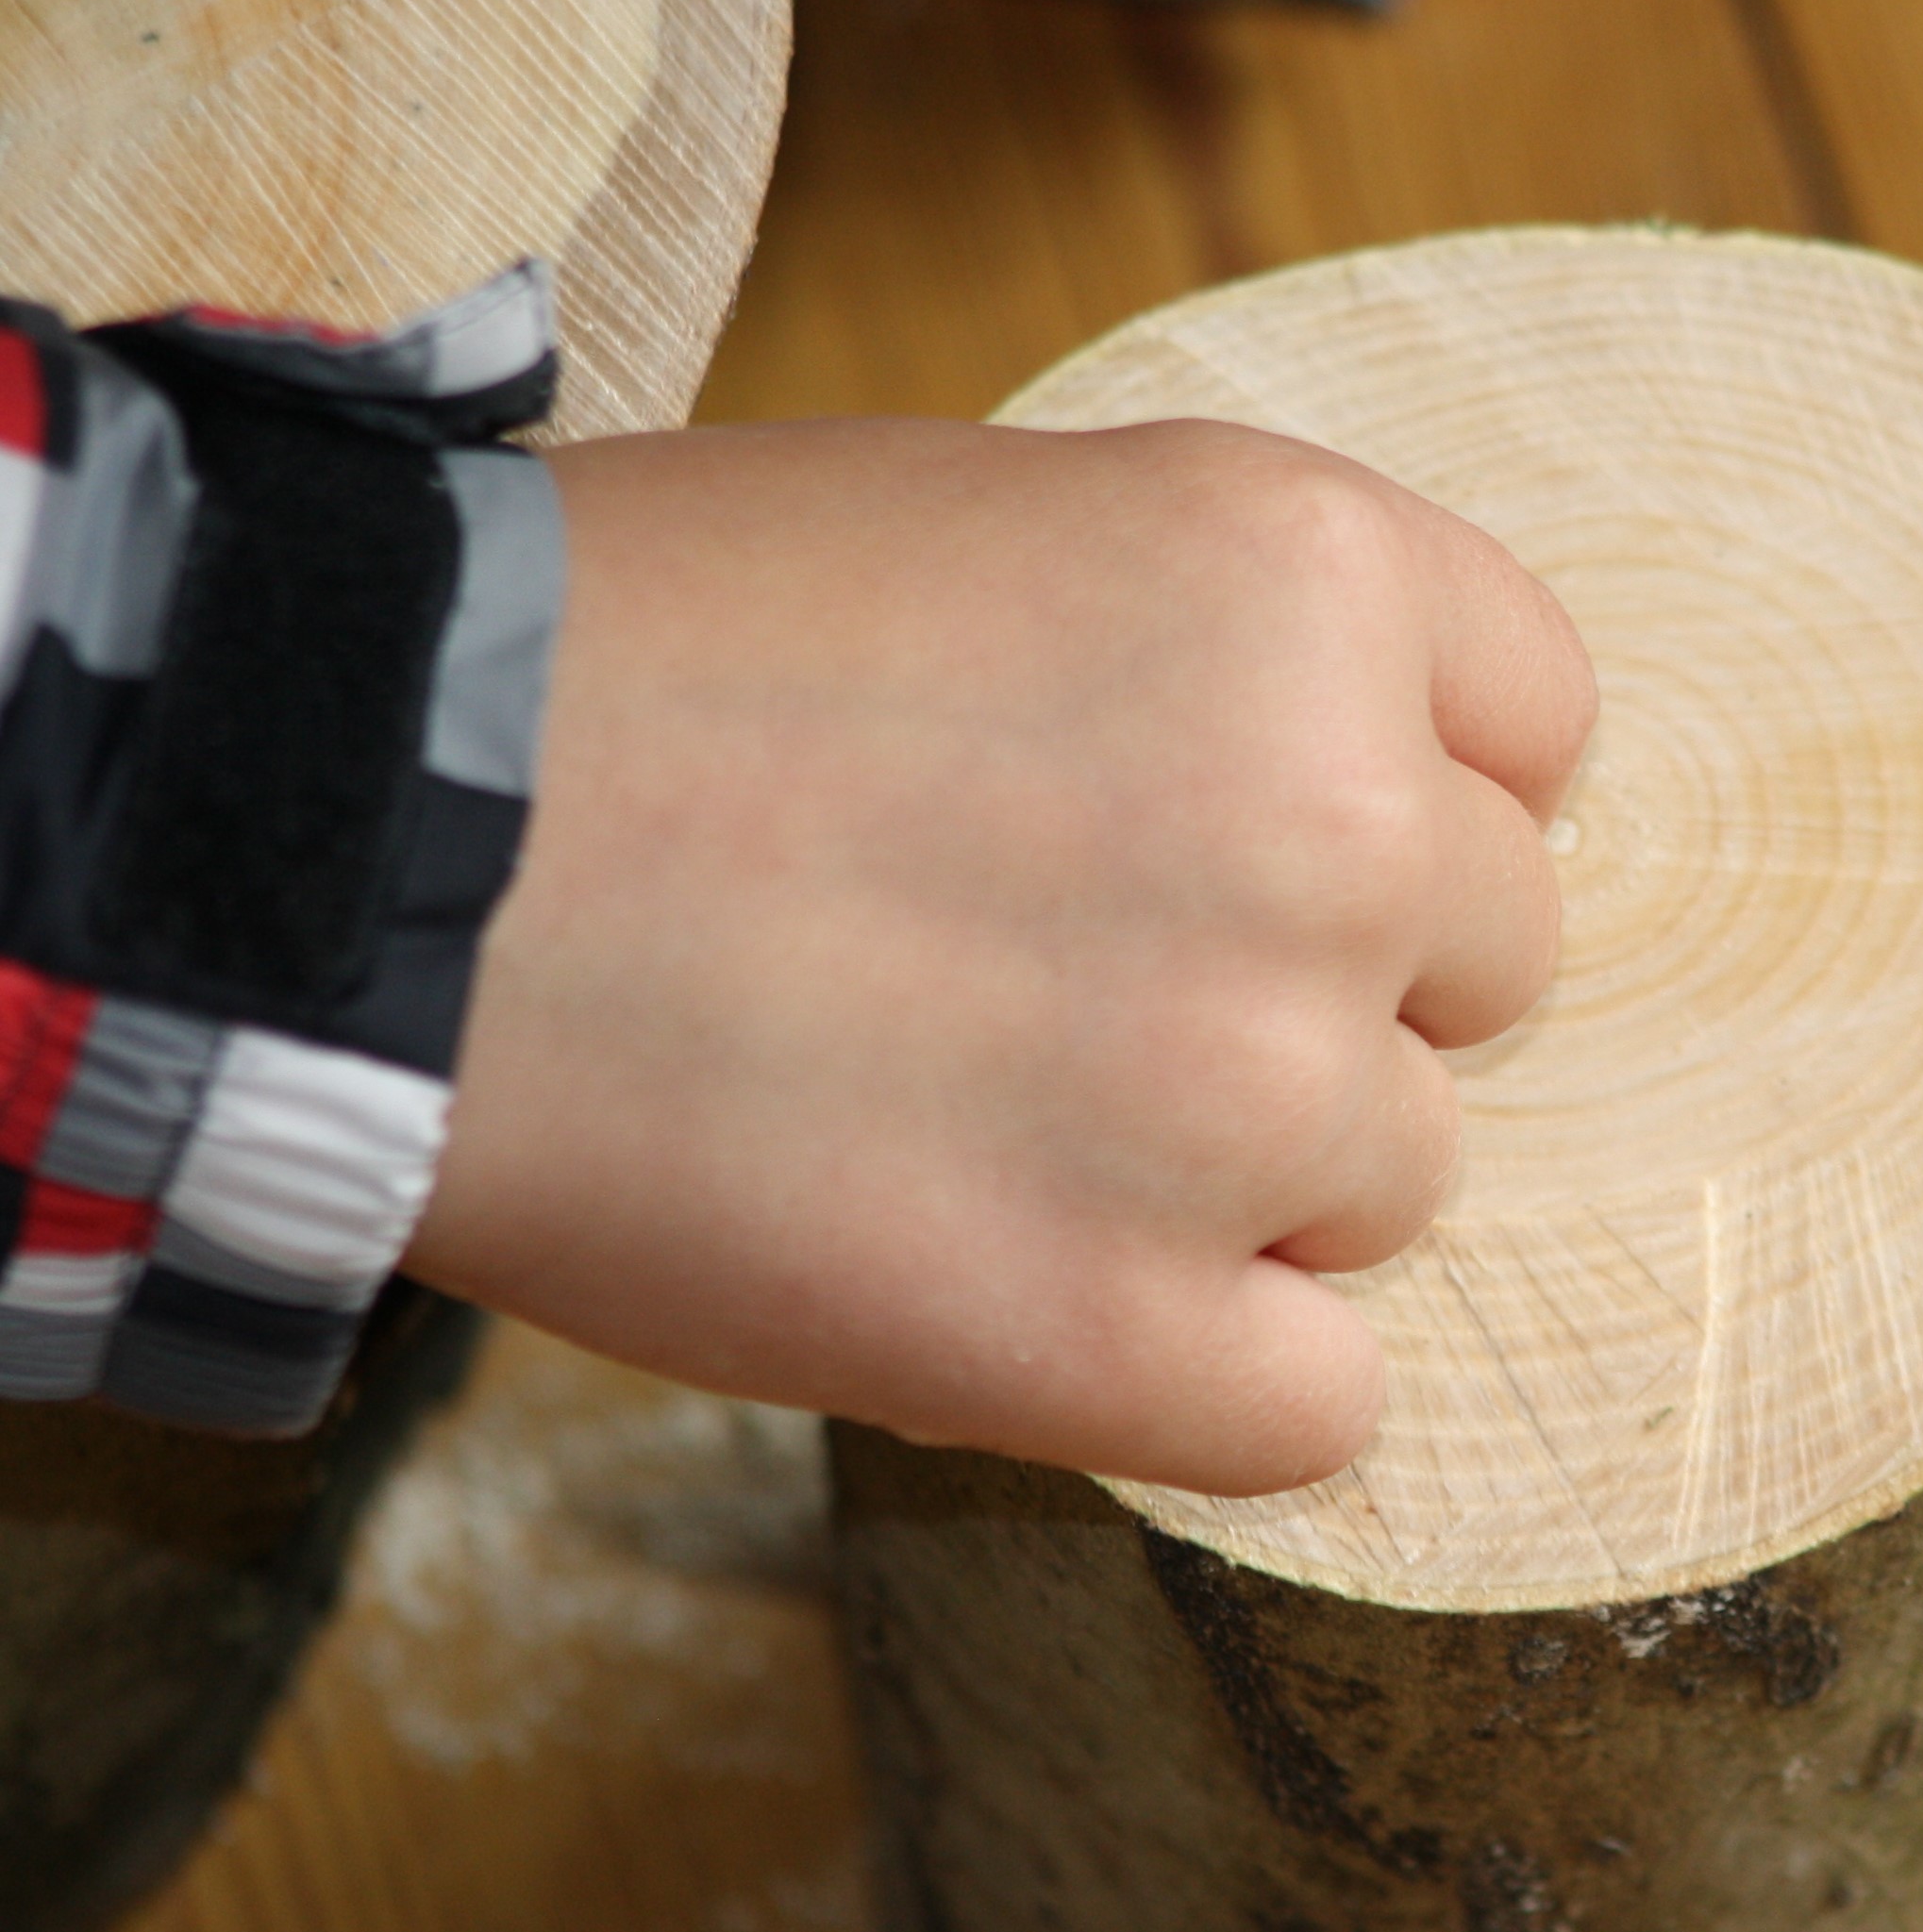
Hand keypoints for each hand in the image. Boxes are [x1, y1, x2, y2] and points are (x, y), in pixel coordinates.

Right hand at [403, 417, 1594, 1494]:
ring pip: (1402, 1180)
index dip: (1414, 786)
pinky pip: (1321, 1401)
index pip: (1541, 730)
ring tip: (1001, 1114)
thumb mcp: (1002, 530)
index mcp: (1308, 581)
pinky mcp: (1125, 1330)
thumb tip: (1396, 815)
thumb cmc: (657, 662)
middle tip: (1093, 976)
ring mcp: (1245, 1092)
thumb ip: (1239, 657)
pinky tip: (1055, 1291)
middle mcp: (1335, 826)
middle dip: (1330, 978)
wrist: (372, 846)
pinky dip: (1212, 1370)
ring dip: (1248, 1175)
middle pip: (1490, 964)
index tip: (1270, 825)